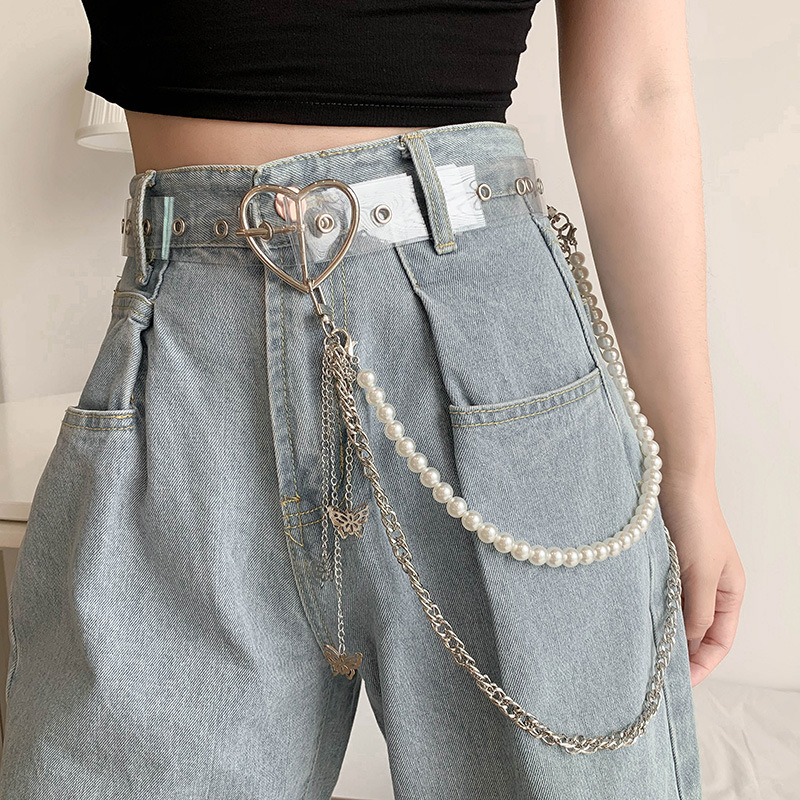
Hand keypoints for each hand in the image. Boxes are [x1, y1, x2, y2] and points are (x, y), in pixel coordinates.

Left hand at [657, 475, 745, 686]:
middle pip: (694, 631)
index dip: (702, 665)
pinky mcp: (658, 561)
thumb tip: (689, 646)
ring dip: (660, 630)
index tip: (677, 682)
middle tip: (652, 670)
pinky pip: (654, 594)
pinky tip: (631, 617)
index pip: (719, 641)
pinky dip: (646, 608)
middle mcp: (706, 585)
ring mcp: (681, 573)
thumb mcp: (701, 572)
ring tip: (639, 649)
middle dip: (678, 652)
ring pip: (672, 614)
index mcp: (728, 591)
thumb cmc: (696, 520)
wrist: (671, 477)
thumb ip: (698, 611)